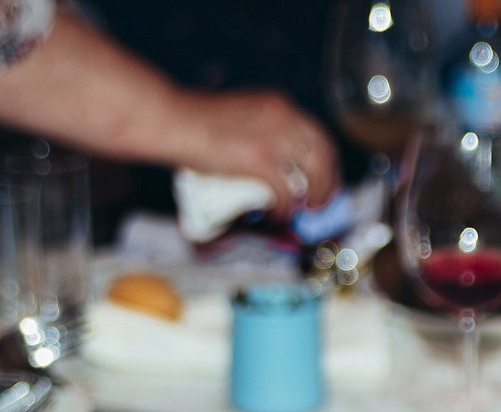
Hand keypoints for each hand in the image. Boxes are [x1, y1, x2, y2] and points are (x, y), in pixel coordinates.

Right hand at [170, 90, 341, 214]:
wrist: (173, 120)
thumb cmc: (195, 120)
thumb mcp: (241, 116)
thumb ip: (260, 132)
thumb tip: (272, 165)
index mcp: (279, 105)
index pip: (318, 135)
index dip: (327, 162)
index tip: (324, 179)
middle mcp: (283, 119)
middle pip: (323, 156)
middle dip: (327, 183)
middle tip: (319, 203)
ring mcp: (273, 139)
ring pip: (312, 176)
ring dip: (312, 199)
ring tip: (302, 213)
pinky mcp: (259, 161)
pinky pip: (285, 194)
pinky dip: (284, 210)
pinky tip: (276, 217)